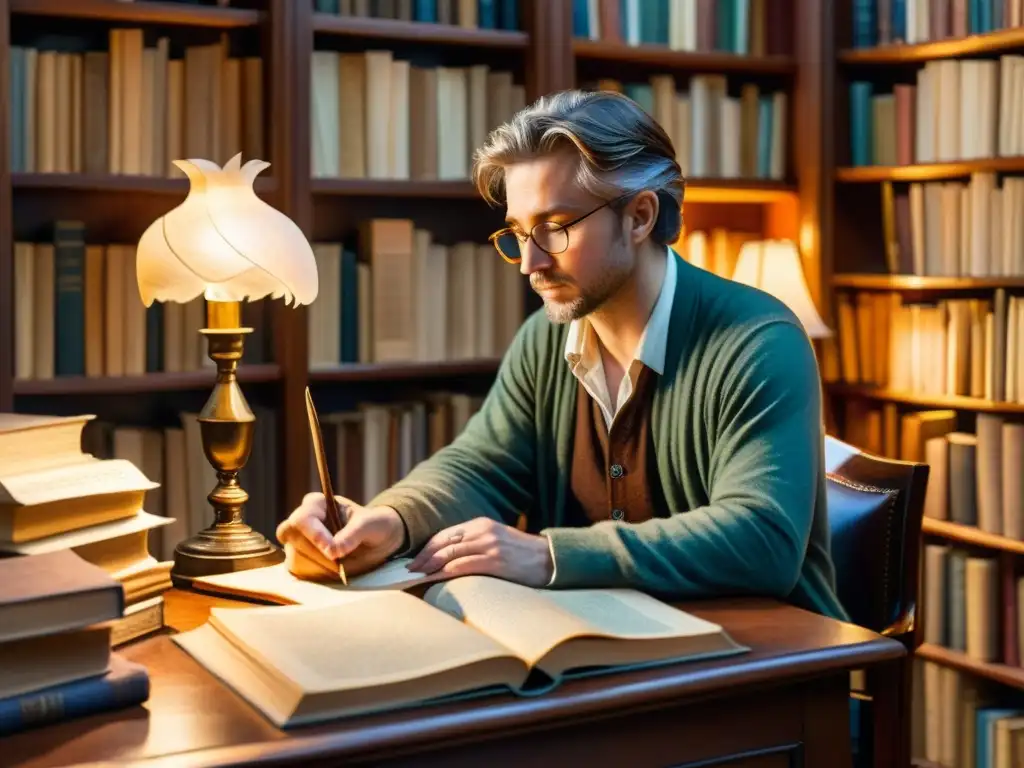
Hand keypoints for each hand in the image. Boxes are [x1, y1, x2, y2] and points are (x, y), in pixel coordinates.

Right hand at [276, 492, 405, 580]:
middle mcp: (304, 521)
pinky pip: (298, 570)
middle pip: (292, 537)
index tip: (332, 551)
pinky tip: (332, 573)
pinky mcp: (303, 559)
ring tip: (339, 567)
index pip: (303, 518)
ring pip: (293, 556)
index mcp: (317, 504)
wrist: (377, 540)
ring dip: (316, 566)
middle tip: (338, 561)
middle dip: (315, 554)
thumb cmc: (372, 524)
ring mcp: (300, 541)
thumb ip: (352, 534)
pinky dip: (314, 575)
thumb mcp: (368, 525)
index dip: (314, 535)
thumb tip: (333, 551)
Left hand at [406, 517, 553, 586]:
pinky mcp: (495, 560)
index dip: (427, 547)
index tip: (413, 559)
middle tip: (407, 569)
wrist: (550, 559)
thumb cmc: (522, 555)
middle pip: (444, 541)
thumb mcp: (497, 541)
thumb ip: (475, 545)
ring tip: (415, 576)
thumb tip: (449, 559)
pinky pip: (463, 565)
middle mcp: (483, 531)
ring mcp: (489, 545)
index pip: (446, 533)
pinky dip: (445, 572)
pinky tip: (434, 579)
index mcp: (482, 524)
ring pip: (450, 552)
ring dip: (430, 565)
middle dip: (423, 556)